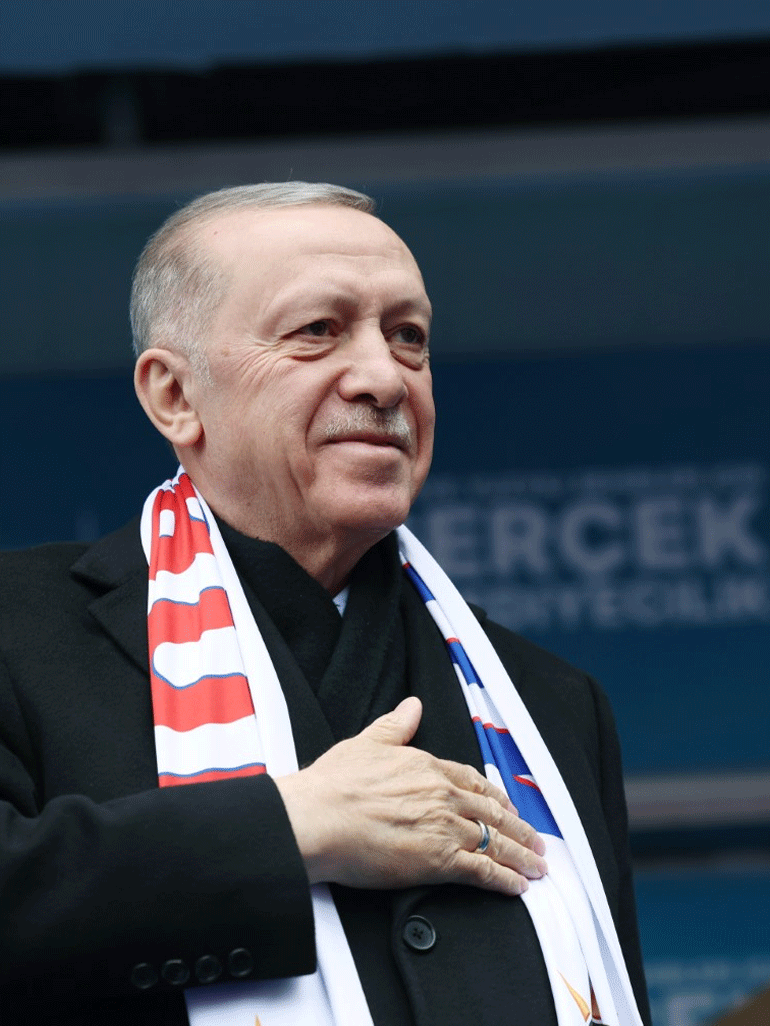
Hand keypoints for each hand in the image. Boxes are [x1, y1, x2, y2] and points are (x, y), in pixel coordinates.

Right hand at [274, 697, 546, 895]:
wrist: (318, 818)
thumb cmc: (334, 785)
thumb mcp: (367, 742)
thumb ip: (395, 726)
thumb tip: (412, 705)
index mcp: (428, 767)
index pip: (473, 781)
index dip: (495, 796)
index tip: (508, 806)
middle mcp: (443, 795)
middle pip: (493, 812)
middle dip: (519, 828)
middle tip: (536, 841)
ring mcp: (444, 828)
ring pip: (495, 841)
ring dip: (521, 855)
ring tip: (537, 866)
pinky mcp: (439, 861)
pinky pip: (483, 871)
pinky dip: (504, 880)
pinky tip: (517, 886)